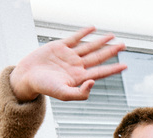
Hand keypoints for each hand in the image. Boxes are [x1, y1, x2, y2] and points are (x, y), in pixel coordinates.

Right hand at [10, 27, 126, 101]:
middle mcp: (77, 66)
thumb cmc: (45, 88)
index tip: (125, 65)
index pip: (100, 72)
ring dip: (100, 41)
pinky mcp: (59, 46)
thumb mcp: (64, 94)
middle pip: (98, 57)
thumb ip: (81, 93)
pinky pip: (74, 38)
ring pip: (88, 46)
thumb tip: (94, 82)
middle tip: (123, 45)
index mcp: (80, 77)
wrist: (27, 77)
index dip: (113, 69)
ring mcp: (69, 55)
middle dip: (111, 51)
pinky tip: (93, 28)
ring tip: (112, 36)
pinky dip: (83, 33)